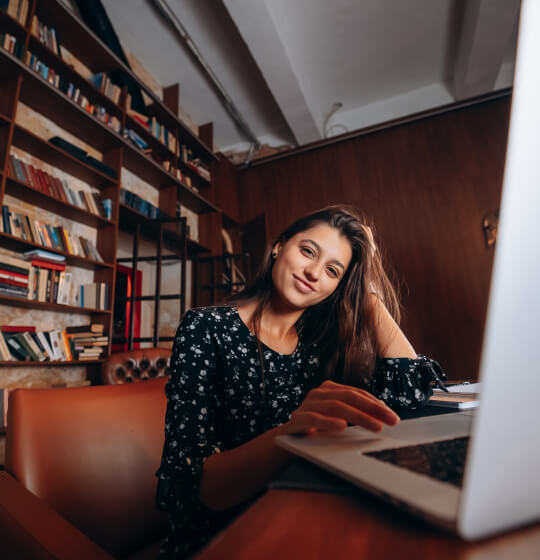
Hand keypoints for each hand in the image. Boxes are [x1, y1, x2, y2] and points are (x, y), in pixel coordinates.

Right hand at [279, 380, 399, 434]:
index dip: (376, 404)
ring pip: (336, 406)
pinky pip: (315, 419)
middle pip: (349, 397)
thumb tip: (383, 418)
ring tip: (375, 427)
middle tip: (391, 420)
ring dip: (359, 417)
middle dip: (373, 409)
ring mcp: (307, 404)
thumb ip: (354, 415)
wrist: (285, 442)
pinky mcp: (297, 419)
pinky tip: (342, 427)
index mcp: (329, 389)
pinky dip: (329, 422)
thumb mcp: (336, 419)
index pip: (357, 393)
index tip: (392, 416)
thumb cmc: (316, 430)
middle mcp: (318, 393)